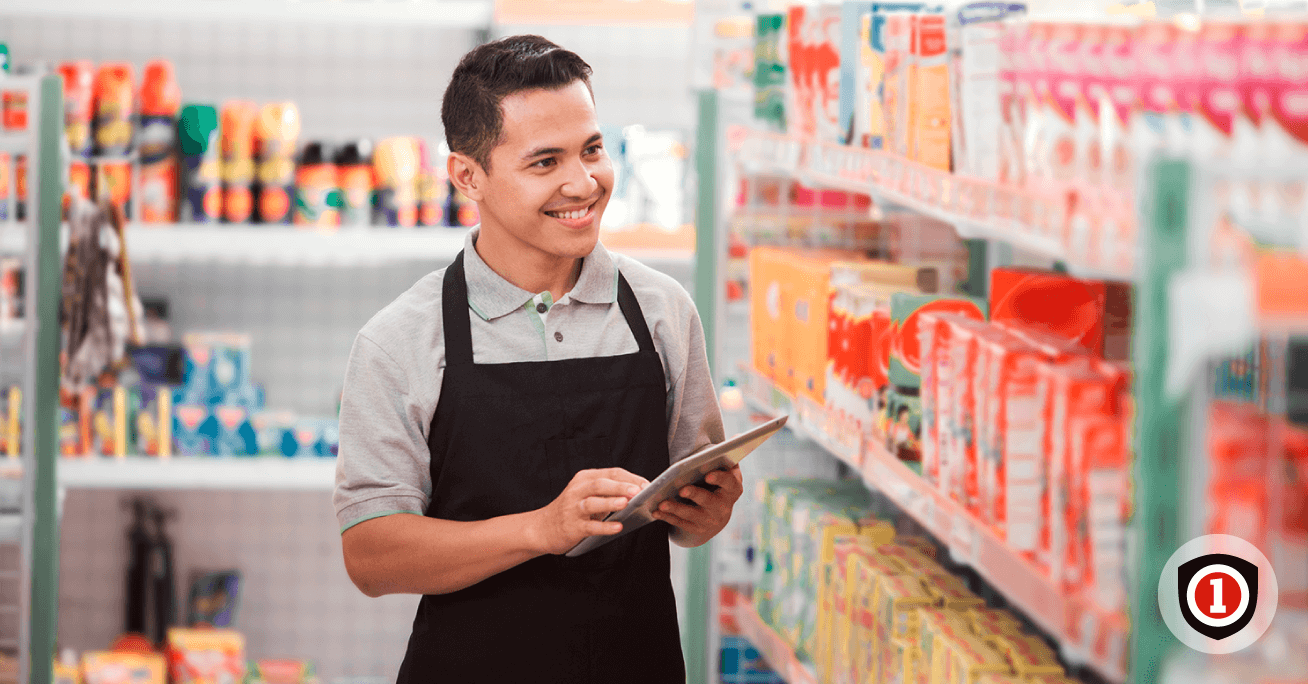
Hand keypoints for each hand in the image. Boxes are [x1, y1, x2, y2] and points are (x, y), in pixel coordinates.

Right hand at [530, 468, 648, 554]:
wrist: (542, 528)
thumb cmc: (571, 510)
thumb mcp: (586, 494)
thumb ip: (607, 491)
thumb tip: (637, 492)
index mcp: (584, 478)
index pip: (611, 473)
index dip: (630, 478)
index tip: (646, 484)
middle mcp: (578, 491)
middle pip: (601, 484)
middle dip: (621, 486)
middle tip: (638, 490)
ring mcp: (573, 509)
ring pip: (593, 502)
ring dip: (610, 502)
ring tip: (626, 503)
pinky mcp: (572, 527)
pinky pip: (590, 526)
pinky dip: (604, 526)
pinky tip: (617, 527)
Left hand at [652, 465, 742, 545]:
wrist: (718, 512)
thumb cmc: (717, 483)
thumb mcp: (723, 471)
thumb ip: (724, 457)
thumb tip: (732, 439)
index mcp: (732, 489)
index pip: (729, 483)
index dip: (720, 479)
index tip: (708, 475)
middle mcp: (724, 507)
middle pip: (709, 501)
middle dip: (695, 494)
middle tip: (682, 489)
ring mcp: (711, 520)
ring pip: (692, 514)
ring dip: (676, 509)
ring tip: (662, 503)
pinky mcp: (697, 528)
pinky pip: (681, 523)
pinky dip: (667, 517)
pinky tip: (656, 511)